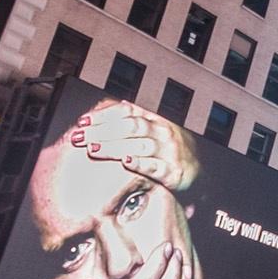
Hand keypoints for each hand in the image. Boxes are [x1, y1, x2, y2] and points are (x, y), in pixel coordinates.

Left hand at [72, 103, 198, 192]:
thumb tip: (109, 105)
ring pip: (139, 145)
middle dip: (102, 131)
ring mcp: (169, 152)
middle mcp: (163, 133)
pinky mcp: (174, 172)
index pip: (127, 112)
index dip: (104, 116)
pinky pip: (155, 167)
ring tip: (94, 149)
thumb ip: (133, 119)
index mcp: (155, 120)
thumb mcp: (153, 131)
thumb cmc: (169, 151)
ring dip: (114, 147)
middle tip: (79, 137)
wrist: (198, 173)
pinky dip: (140, 164)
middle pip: (129, 127)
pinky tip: (125, 162)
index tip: (83, 121)